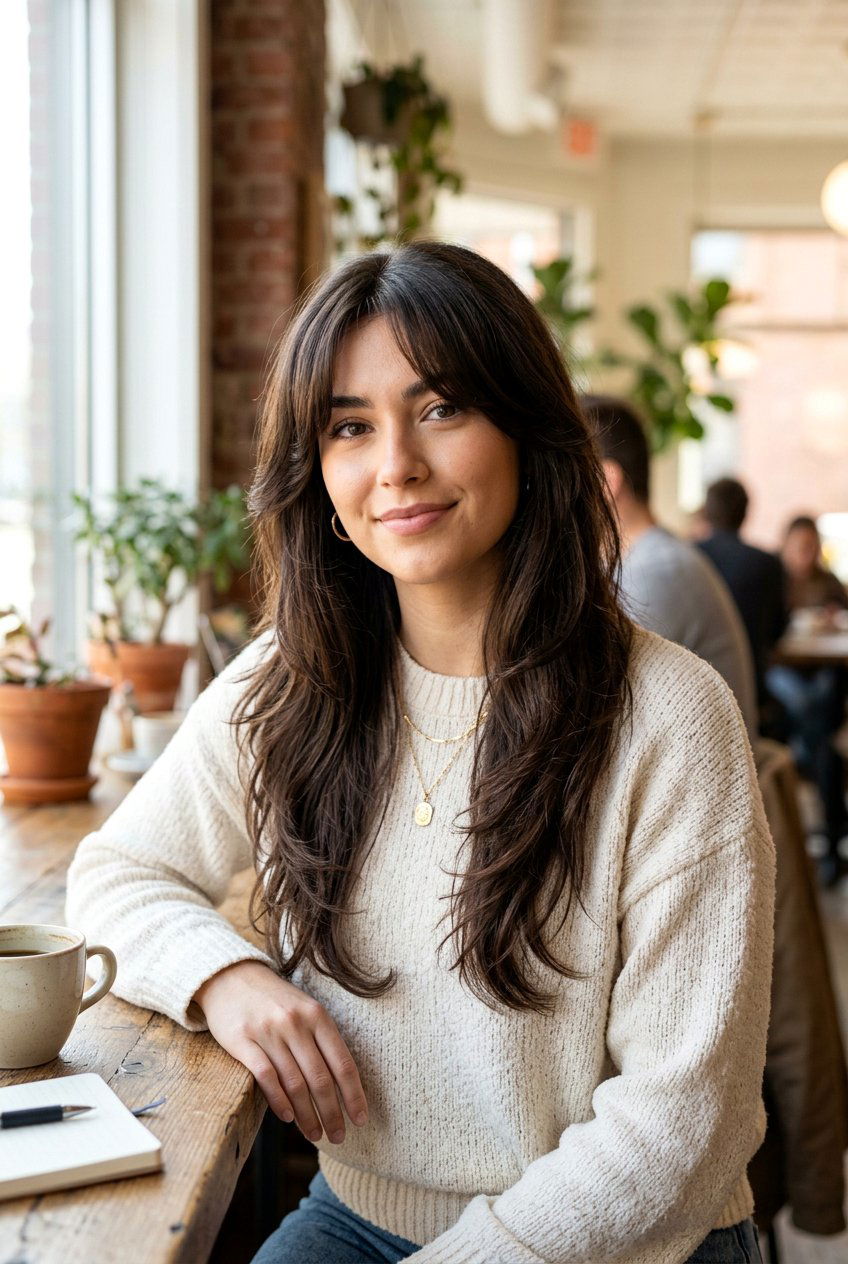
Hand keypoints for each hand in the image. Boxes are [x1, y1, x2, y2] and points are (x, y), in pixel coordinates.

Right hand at [193, 960, 368, 1144]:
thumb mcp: (305, 1010)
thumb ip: (322, 1041)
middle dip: (332, 1113)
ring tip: (315, 1134)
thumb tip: (343, 1086)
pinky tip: (288, 1117)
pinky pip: (266, 1076)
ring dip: (308, 1115)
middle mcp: (295, 1023)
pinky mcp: (242, 1040)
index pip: (342, 1063)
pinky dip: (279, 1101)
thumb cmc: (274, 1001)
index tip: (360, 1120)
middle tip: (338, 1137)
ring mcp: (268, 1031)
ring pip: (295, 1083)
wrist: (231, 977)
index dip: (354, 1095)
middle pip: (320, 1078)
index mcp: (317, 1015)